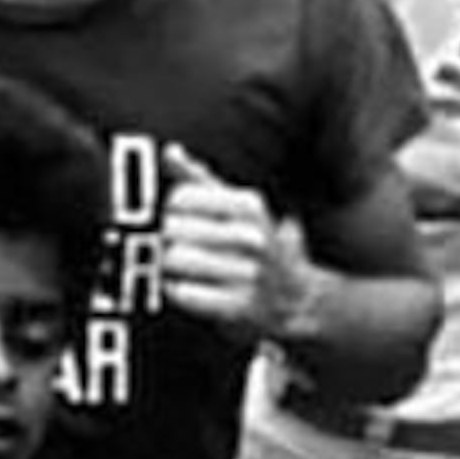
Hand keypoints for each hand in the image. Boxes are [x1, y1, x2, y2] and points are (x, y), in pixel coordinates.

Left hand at [159, 148, 317, 341]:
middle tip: (174, 246)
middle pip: (172, 228)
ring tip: (178, 268)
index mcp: (250, 206)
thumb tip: (169, 151)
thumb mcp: (234, 206)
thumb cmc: (252, 244)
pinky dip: (176, 292)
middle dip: (165, 239)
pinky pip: (183, 293)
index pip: (180, 197)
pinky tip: (185, 288)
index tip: (178, 217)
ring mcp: (250, 273)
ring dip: (167, 266)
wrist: (294, 297)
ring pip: (174, 260)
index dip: (169, 209)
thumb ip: (199, 178)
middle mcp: (253, 237)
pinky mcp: (241, 306)